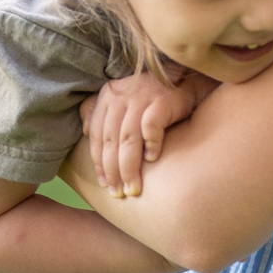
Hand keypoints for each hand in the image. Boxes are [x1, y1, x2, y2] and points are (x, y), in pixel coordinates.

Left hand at [84, 68, 198, 198]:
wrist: (185, 79)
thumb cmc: (152, 96)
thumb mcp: (122, 99)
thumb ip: (101, 112)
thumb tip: (86, 131)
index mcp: (108, 96)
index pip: (98, 136)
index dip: (99, 163)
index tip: (104, 184)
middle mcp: (122, 95)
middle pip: (112, 141)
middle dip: (113, 171)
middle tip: (118, 193)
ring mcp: (142, 97)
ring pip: (128, 139)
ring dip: (129, 167)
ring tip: (133, 188)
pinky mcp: (162, 100)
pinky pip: (151, 127)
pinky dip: (151, 145)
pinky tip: (153, 160)